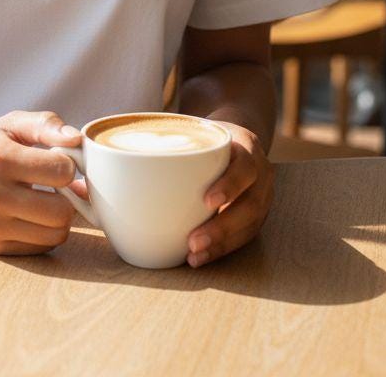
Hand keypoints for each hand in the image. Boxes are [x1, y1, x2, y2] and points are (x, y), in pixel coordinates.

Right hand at [0, 110, 87, 254]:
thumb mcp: (10, 124)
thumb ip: (46, 124)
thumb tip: (76, 139)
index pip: (61, 171)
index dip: (68, 164)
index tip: (57, 160)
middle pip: (62, 211)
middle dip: (68, 197)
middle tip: (56, 185)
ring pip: (55, 235)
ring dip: (59, 217)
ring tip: (46, 199)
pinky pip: (40, 248)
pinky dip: (43, 232)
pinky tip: (31, 214)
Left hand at [186, 120, 274, 266]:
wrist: (237, 140)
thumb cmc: (208, 137)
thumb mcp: (198, 129)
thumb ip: (172, 140)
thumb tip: (122, 161)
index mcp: (247, 148)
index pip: (245, 167)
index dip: (230, 185)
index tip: (207, 201)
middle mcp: (261, 174)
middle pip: (250, 205)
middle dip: (222, 227)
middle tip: (192, 241)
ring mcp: (263, 197)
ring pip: (249, 226)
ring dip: (221, 244)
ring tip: (193, 255)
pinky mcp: (257, 215)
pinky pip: (244, 236)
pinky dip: (222, 249)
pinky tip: (201, 257)